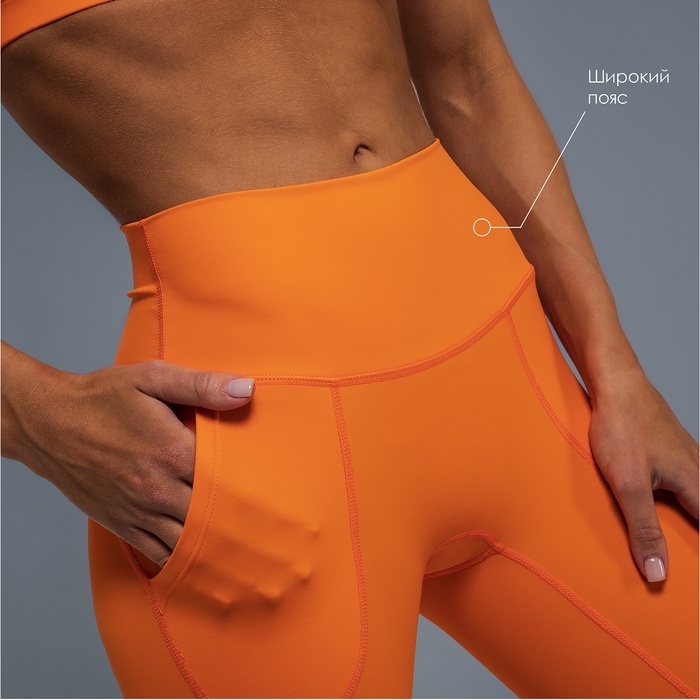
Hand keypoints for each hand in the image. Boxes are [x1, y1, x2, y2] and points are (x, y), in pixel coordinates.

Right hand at [2, 347, 254, 566]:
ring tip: (250, 549)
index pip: (227, 476)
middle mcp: (158, 489)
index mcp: (172, 452)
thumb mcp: (152, 378)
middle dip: (242, 519)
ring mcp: (139, 512)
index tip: (276, 485)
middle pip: (214, 515)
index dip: (254, 481)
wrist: (46, 422)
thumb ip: (202, 385)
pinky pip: (159, 552)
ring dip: (218, 545)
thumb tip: (247, 389)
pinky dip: (184, 558)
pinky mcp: (122, 525)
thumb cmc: (101, 398)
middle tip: (274, 525)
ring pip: (190, 542)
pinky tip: (205, 560)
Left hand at [588, 368, 698, 581]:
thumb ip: (643, 528)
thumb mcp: (629, 484)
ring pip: (695, 494)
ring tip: (675, 532)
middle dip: (694, 532)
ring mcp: (686, 456)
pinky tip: (661, 496)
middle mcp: (698, 470)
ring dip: (689, 513)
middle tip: (683, 555)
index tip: (695, 578)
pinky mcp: (669, 447)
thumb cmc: (623, 427)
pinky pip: (682, 479)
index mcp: (696, 485)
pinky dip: (677, 494)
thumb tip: (657, 571)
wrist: (616, 384)